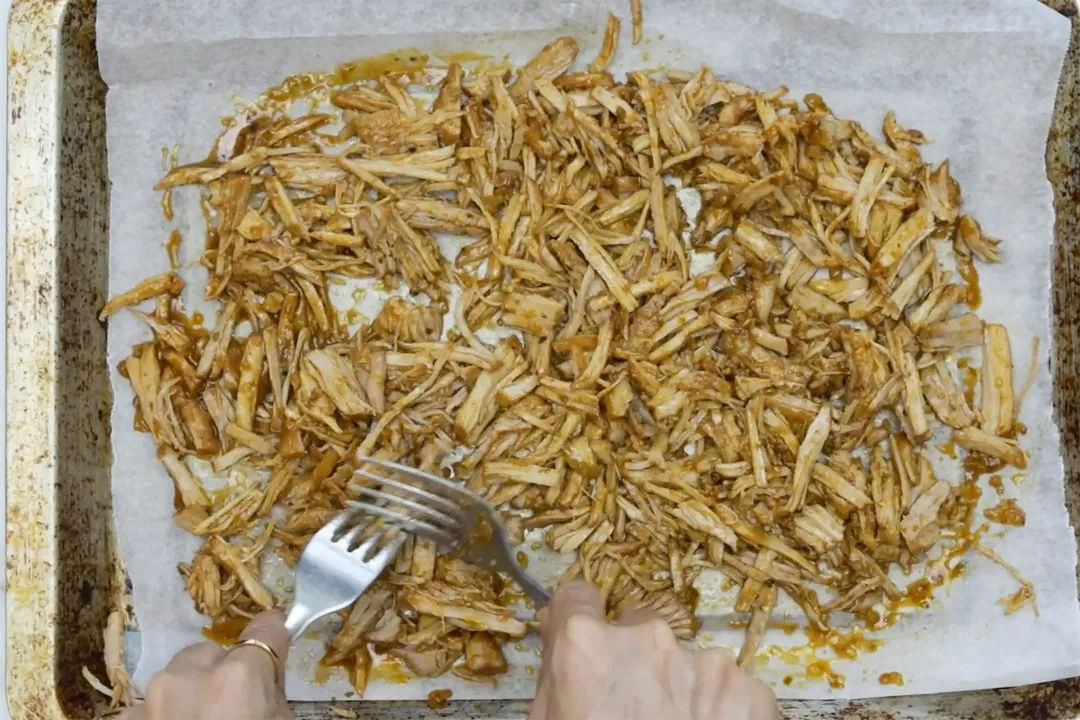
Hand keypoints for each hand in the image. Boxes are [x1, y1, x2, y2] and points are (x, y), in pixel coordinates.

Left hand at [121, 610, 291, 719]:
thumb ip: (271, 689)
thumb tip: (268, 668)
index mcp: (238, 677)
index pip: (265, 631)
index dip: (273, 634)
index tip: (275, 633)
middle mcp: (189, 677)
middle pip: (212, 652)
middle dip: (222, 671)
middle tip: (232, 704)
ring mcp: (151, 698)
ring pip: (176, 674)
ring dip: (188, 691)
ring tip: (199, 717)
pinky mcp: (127, 716)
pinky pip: (147, 703)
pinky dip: (159, 713)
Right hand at [530, 582, 778, 719]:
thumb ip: (555, 673)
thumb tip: (555, 626)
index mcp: (588, 647)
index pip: (576, 598)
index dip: (578, 622)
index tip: (586, 649)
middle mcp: (649, 639)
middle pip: (636, 628)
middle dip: (633, 661)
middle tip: (633, 713)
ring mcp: (708, 663)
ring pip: (685, 660)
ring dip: (679, 688)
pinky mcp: (753, 692)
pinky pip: (728, 689)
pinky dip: (719, 712)